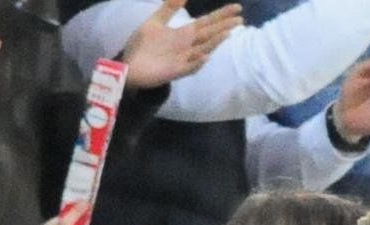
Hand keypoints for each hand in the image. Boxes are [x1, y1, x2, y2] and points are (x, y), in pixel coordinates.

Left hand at [123, 0, 241, 89]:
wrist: (129, 65)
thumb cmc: (143, 46)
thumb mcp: (156, 22)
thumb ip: (169, 8)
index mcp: (184, 34)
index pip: (206, 22)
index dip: (221, 15)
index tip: (237, 9)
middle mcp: (187, 46)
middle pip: (209, 34)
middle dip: (224, 27)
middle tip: (241, 20)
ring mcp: (182, 59)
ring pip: (203, 49)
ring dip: (215, 42)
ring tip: (227, 33)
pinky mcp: (174, 71)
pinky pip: (189, 67)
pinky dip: (197, 62)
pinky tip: (205, 55)